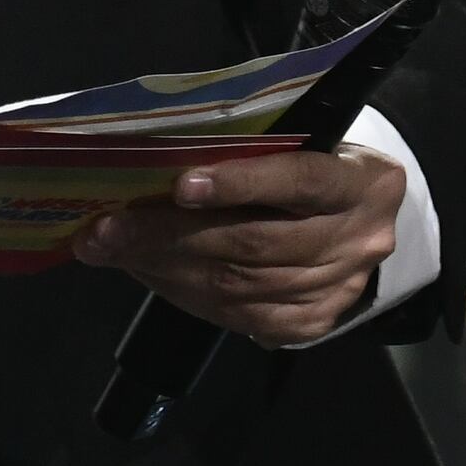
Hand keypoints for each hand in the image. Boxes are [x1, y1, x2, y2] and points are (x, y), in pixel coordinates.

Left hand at [71, 139, 401, 346]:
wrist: (360, 222)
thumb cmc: (311, 164)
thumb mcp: (298, 144)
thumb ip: (248, 151)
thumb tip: (153, 163)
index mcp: (360, 181)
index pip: (299, 180)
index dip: (240, 183)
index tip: (179, 184)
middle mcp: (358, 239)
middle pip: (255, 243)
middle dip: (167, 235)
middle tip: (104, 230)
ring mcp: (340, 288)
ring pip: (239, 286)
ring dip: (163, 268)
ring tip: (111, 249)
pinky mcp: (314, 322)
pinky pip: (238, 316)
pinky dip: (185, 294)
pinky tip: (147, 273)